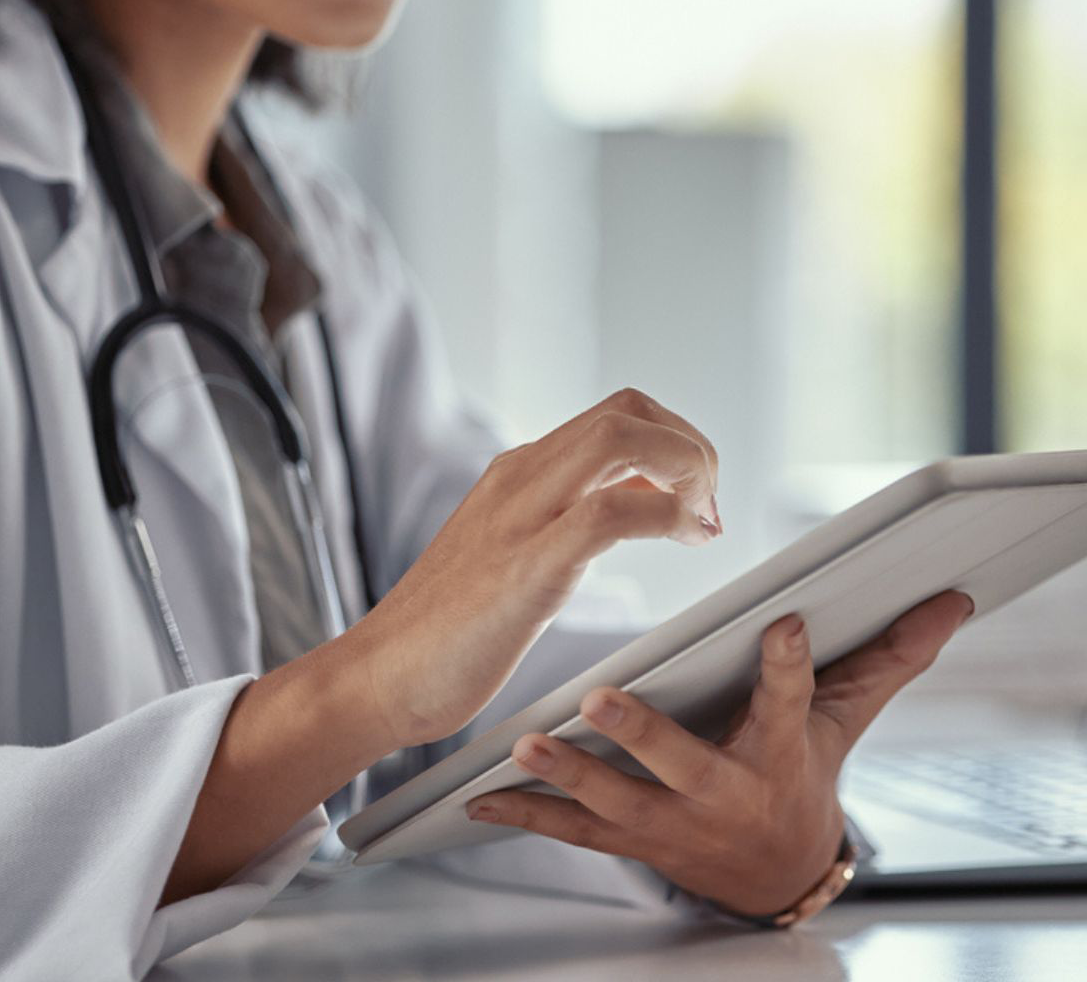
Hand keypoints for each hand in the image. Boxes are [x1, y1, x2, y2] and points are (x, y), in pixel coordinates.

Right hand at [349, 388, 720, 747]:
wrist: (378, 678)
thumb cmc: (448, 632)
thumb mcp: (517, 554)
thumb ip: (570, 521)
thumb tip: (641, 505)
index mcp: (519, 473)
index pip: (617, 414)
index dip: (674, 444)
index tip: (697, 500)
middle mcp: (520, 477)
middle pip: (627, 409)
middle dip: (690, 448)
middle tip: (708, 509)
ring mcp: (520, 516)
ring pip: (621, 436)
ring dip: (686, 468)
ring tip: (702, 523)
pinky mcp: (525, 567)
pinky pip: (609, 512)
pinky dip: (664, 515)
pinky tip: (682, 540)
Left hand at [463, 590, 974, 916]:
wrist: (776, 875)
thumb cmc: (806, 776)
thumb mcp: (849, 720)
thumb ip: (891, 656)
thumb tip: (953, 599)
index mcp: (779, 754)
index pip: (791, 702)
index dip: (790, 665)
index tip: (783, 624)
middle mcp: (723, 795)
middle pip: (682, 764)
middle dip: (640, 733)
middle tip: (597, 698)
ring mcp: (671, 825)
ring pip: (616, 803)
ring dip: (569, 775)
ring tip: (526, 743)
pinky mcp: (630, 842)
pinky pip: (574, 831)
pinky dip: (527, 814)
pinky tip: (482, 798)